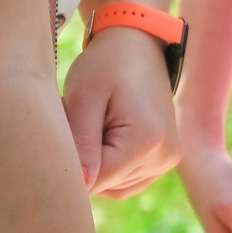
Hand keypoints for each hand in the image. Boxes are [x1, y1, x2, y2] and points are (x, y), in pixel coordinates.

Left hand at [62, 27, 179, 198]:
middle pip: (103, 185)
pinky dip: (108, 166)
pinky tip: (102, 136)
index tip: (64, 125)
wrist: (138, 45)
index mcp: (147, 141)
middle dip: (81, 160)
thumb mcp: (84, 98)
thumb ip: (81, 145)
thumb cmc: (106, 64)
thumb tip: (80, 187)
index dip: (68, 160)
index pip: (93, 180)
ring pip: (112, 187)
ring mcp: (166, 161)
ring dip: (94, 164)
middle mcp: (164, 157)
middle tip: (75, 119)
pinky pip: (124, 181)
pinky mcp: (163, 160)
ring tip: (91, 125)